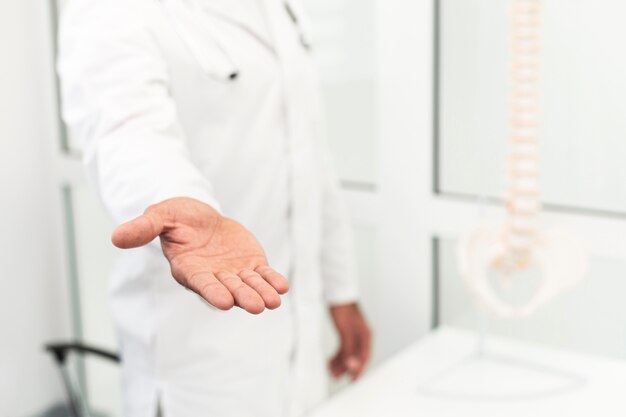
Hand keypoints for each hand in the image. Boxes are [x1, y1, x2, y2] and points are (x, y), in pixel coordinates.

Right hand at [111, 197, 288, 313]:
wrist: (200, 216)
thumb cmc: (177, 217)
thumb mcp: (160, 216)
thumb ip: (143, 228)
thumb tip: (115, 237)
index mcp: (189, 268)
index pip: (201, 283)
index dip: (213, 292)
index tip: (225, 302)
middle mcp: (213, 275)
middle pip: (229, 289)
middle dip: (243, 297)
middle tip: (256, 306)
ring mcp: (233, 272)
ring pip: (249, 285)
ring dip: (261, 293)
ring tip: (273, 301)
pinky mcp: (250, 264)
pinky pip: (262, 275)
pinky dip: (271, 280)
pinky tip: (281, 285)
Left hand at [329, 303, 371, 380]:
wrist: (336, 294)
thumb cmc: (343, 309)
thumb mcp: (345, 332)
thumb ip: (348, 349)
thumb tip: (351, 366)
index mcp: (366, 336)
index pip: (364, 357)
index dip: (358, 370)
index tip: (352, 380)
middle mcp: (362, 336)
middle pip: (356, 356)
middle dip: (346, 367)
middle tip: (336, 376)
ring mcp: (354, 334)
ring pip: (348, 353)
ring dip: (340, 362)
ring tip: (330, 370)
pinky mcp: (346, 332)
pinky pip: (343, 347)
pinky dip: (337, 355)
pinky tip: (330, 360)